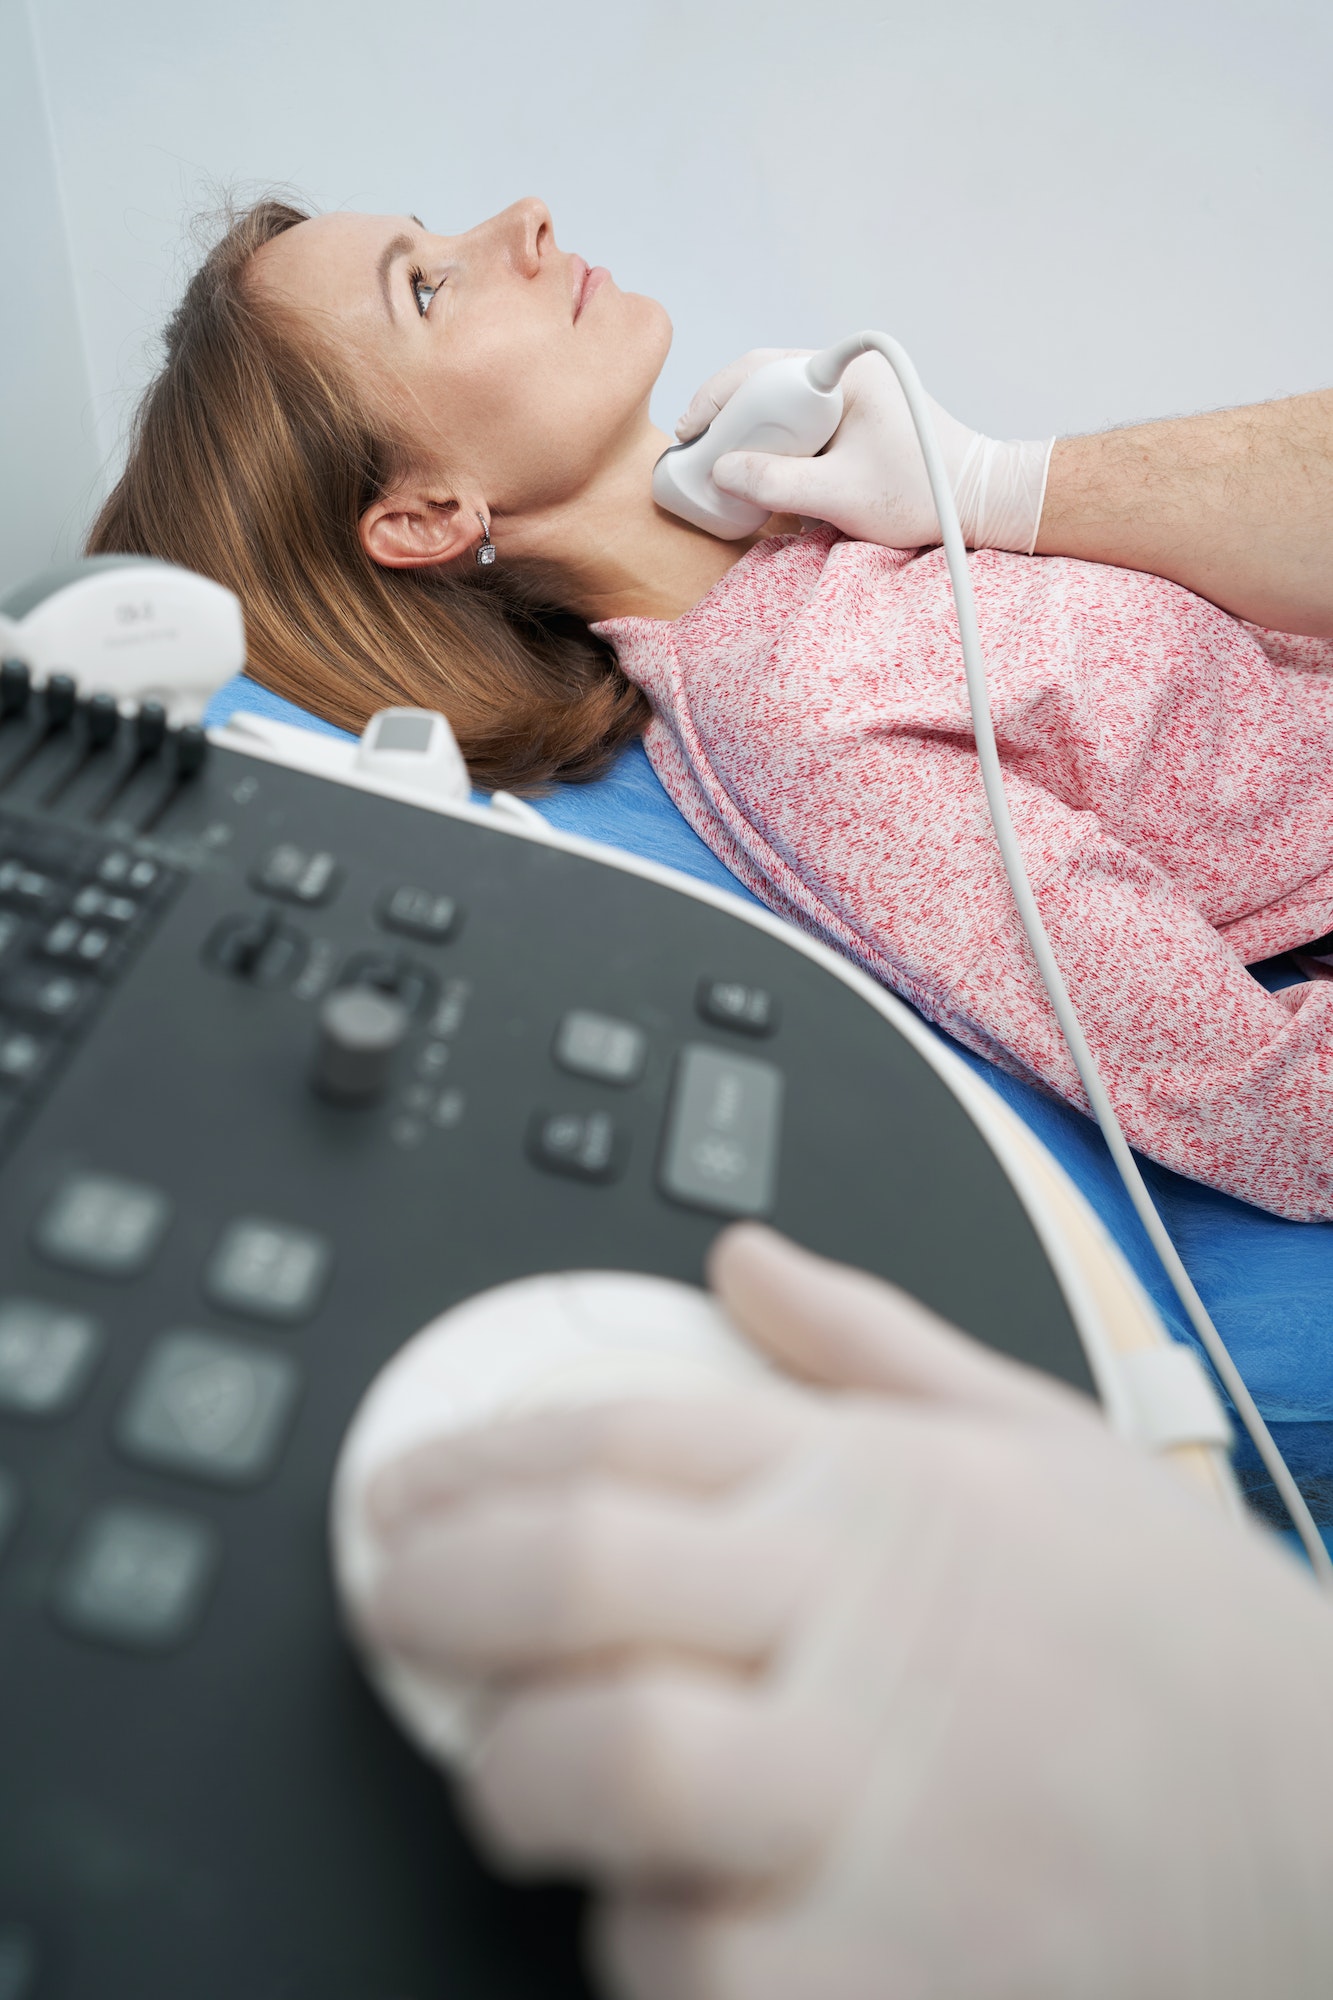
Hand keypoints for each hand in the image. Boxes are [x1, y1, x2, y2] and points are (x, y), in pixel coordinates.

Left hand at [353, 1228, 1332, 1999]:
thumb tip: (742, 1258)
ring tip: (516, 1772)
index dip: (471, 1459)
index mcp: (882, 1488)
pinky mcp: (900, 1976)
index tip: (402, 1499)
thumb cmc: (1180, 1642)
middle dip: (436, 1598)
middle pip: (572, 1577)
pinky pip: (683, 1966)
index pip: (622, 1433)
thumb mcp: (1038, 1441)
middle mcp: (866, 1624)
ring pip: (600, 1774)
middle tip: (399, 1615)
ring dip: (518, 1779)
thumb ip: (866, 1341)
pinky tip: (663, 1909)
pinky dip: (640, 1943)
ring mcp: (882, 1804)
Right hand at [677, 349, 1052, 552]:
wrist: (982, 501)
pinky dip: (779, 446)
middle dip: (728, 420)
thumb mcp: (839, 496)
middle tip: (700, 456)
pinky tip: (766, 474)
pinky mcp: (859, 416)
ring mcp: (854, 393)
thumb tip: (722, 472)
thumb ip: (775, 484)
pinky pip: (804, 423)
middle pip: (766, 384)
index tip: (689, 434)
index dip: (716, 400)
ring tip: (727, 470)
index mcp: (845, 375)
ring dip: (753, 436)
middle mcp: (848, 374)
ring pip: (783, 406)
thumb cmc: (925, 493)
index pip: (761, 370)